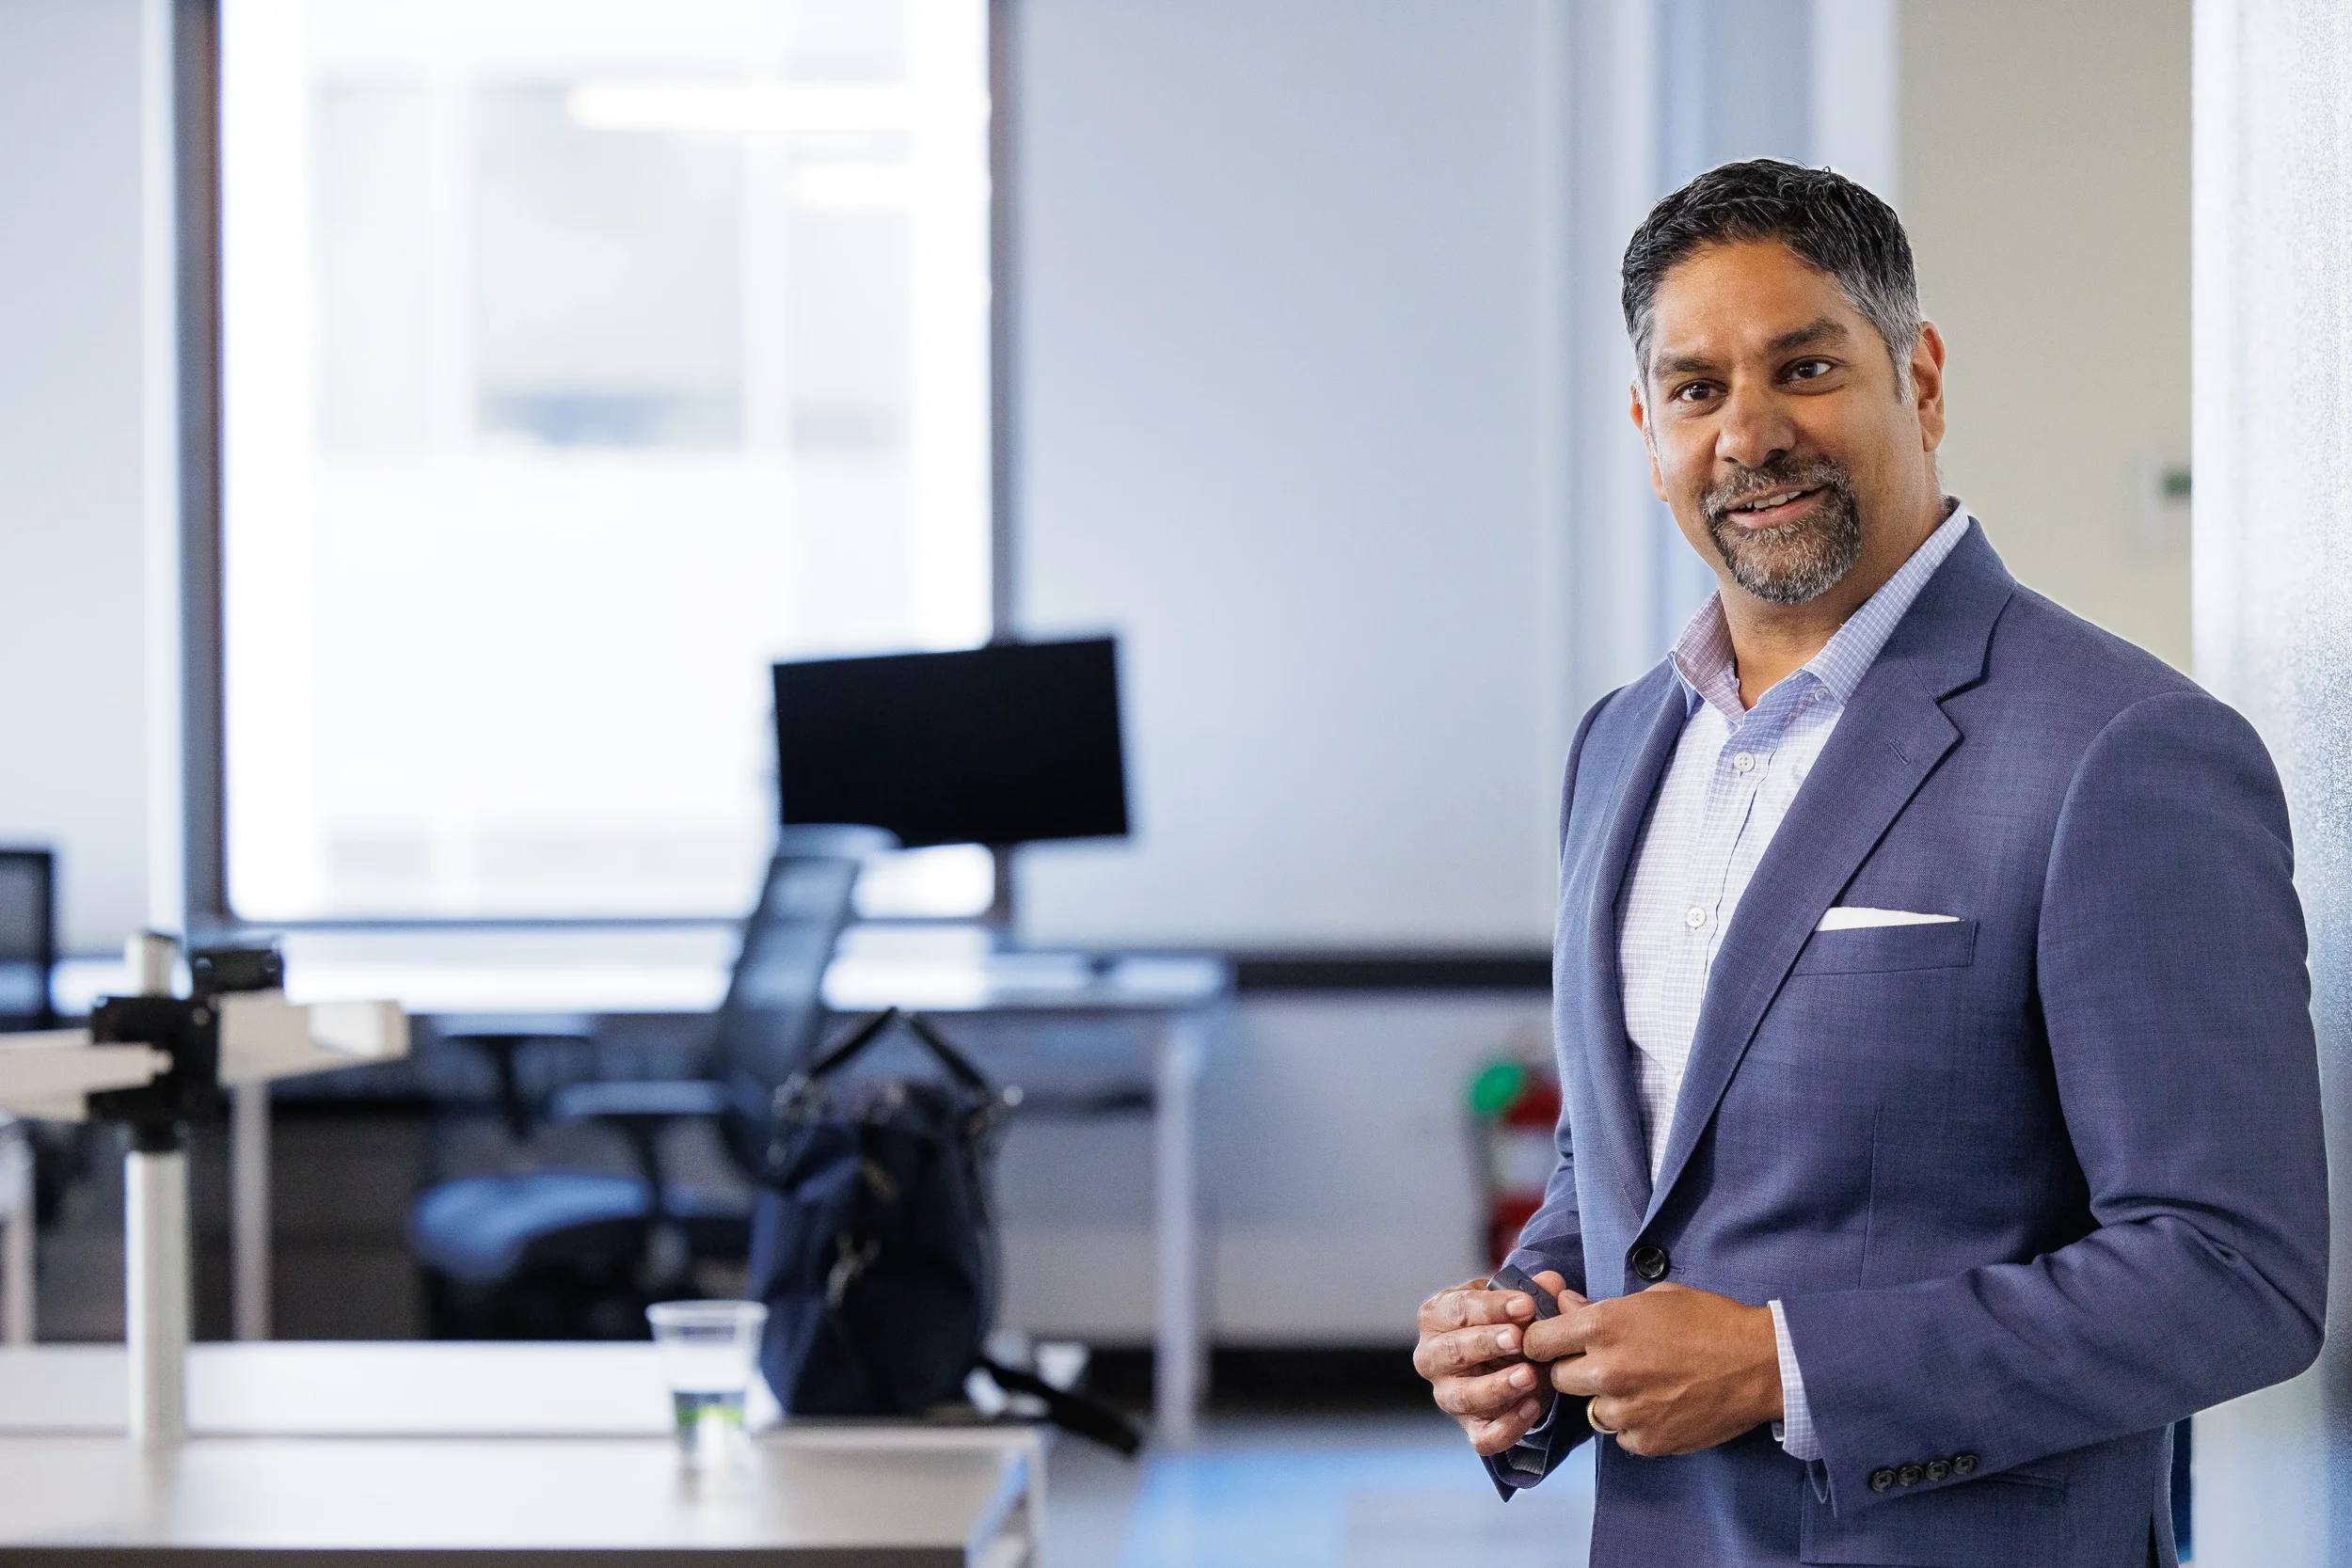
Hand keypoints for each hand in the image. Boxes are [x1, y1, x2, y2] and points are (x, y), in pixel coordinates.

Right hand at [1414, 1271, 1584, 1455]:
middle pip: (1452, 1351)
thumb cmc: (1502, 1324)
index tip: (1525, 1305)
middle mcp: (1432, 1357)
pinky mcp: (1469, 1427)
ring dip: (1497, 1386)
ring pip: (1464, 1397)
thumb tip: (1551, 1282)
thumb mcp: (1514, 1303)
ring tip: (1529, 1375)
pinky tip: (1532, 1406)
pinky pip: (1483, 1436)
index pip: (1458, 1309)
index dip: (1492, 1307)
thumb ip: (1534, 1293)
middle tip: (1519, 1339)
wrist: (1508, 1361)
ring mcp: (1447, 1395)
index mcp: (1436, 1317)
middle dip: (1487, 1344)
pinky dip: (1507, 1425)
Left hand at [1522, 1281, 1781, 1456]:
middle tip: (1602, 1363)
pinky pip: (1621, 1435)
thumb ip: (1600, 1307)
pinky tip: (1659, 1405)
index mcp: (1604, 1327)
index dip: (1541, 1341)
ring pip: (1591, 1410)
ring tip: (1641, 1383)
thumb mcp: (1653, 1299)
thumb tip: (1565, 1306)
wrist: (1761, 1364)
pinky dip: (1633, 1424)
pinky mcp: (1647, 1441)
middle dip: (1573, 1370)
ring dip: (1606, 1399)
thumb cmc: (1709, 1321)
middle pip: (1558, 1379)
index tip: (1550, 1343)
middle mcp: (1608, 1371)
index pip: (1537, 1341)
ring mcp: (1627, 1411)